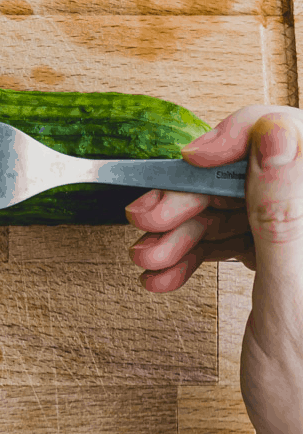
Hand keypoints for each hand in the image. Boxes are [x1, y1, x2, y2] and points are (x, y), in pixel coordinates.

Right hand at [126, 105, 302, 433]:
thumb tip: (275, 136)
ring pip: (236, 206)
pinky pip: (234, 238)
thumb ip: (283, 214)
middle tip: (146, 222)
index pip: (294, 139)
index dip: (240, 137)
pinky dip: (194, 253)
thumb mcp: (286, 297)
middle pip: (254, 174)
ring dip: (183, 229)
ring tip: (148, 261)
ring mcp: (300, 244)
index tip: (190, 161)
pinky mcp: (283, 263)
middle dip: (193, 195)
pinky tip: (166, 276)